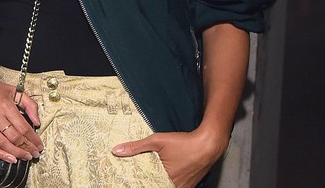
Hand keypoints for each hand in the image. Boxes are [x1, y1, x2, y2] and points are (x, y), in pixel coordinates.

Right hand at [0, 77, 42, 162]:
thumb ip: (29, 104)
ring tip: (26, 157)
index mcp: (6, 105)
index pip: (23, 127)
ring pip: (4, 144)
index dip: (33, 139)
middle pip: (15, 138)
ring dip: (17, 153)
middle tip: (34, 153)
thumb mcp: (14, 90)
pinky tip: (10, 158)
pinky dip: (1, 154)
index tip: (39, 144)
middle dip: (27, 148)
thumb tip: (37, 121)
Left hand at [111, 127, 227, 187]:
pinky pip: (175, 185)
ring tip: (148, 174)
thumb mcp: (157, 141)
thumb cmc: (183, 142)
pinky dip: (168, 180)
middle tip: (137, 175)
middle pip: (156, 185)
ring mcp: (184, 187)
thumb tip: (116, 151)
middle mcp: (176, 186)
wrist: (208, 144)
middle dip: (147, 181)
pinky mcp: (190, 184)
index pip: (147, 185)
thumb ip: (136, 147)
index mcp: (166, 179)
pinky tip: (163, 173)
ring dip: (158, 181)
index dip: (139, 181)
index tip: (129, 178)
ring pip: (166, 186)